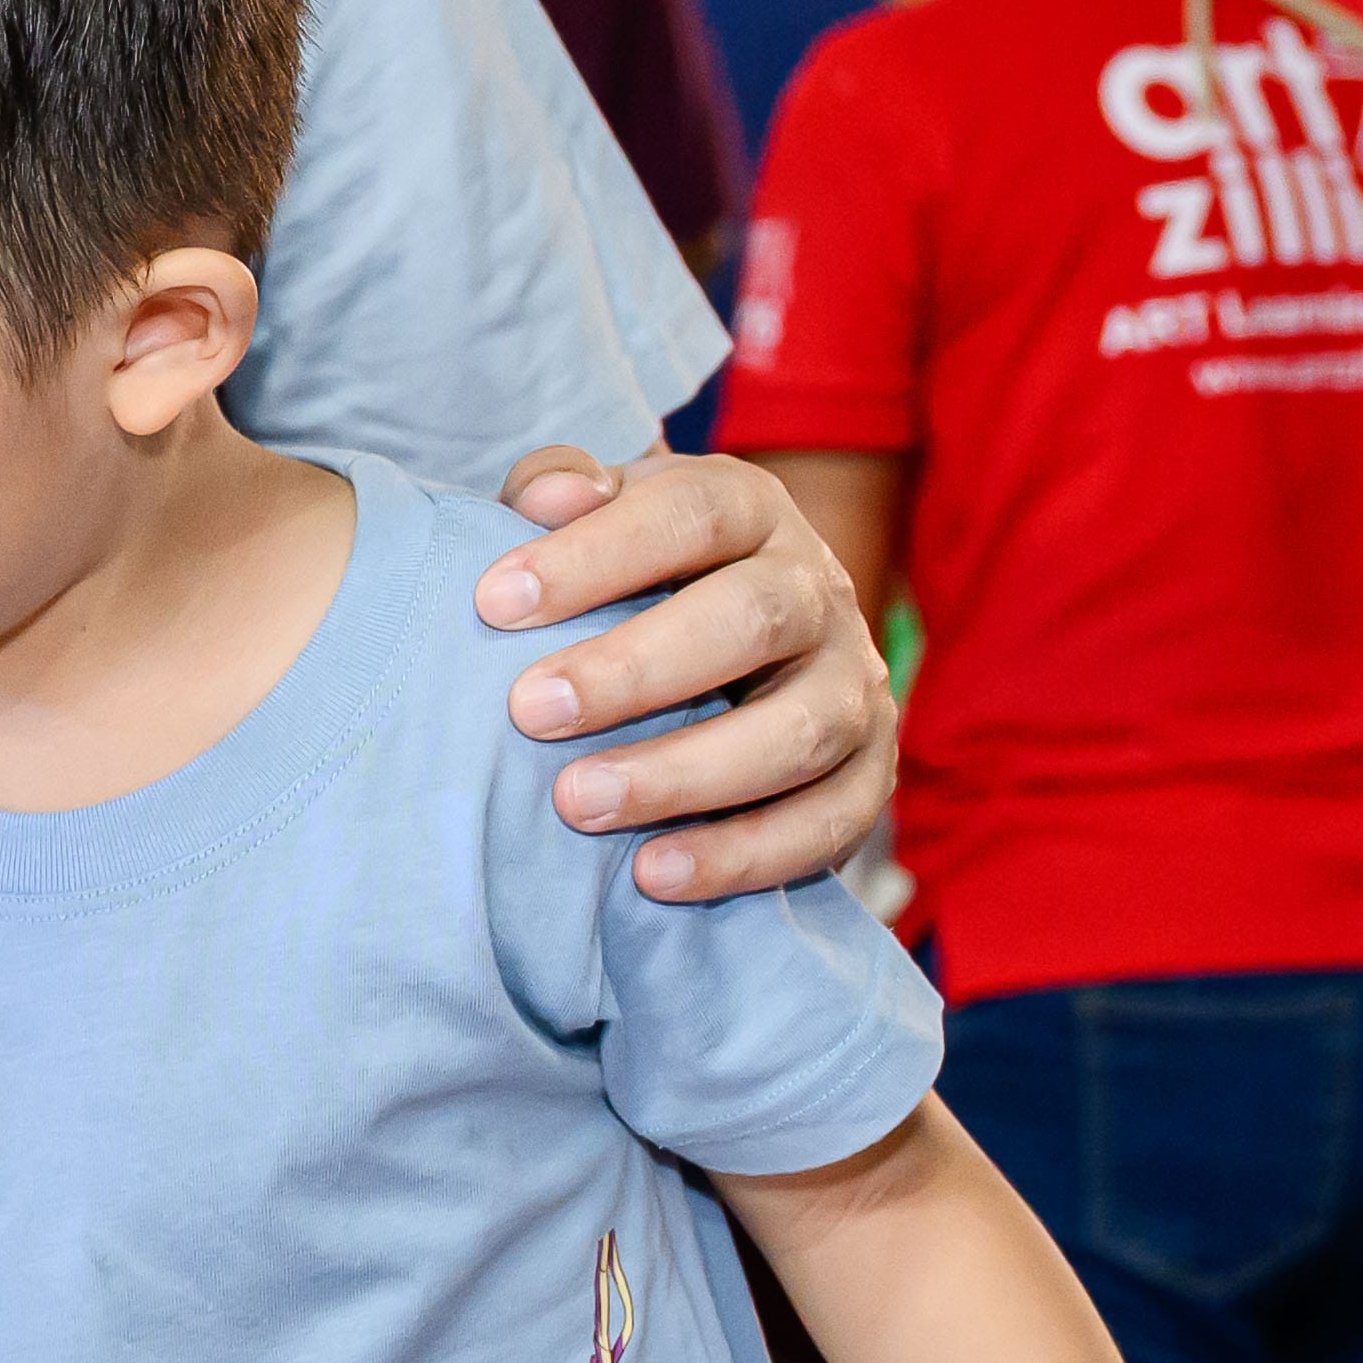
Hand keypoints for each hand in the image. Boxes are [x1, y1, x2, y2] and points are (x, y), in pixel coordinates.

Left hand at [482, 447, 897, 901]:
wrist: (728, 649)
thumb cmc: (633, 575)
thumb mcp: (599, 516)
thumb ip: (563, 488)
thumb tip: (550, 496)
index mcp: (751, 508)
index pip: (691, 514)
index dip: (595, 555)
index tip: (493, 603)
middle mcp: (817, 589)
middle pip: (752, 619)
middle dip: (636, 670)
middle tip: (528, 712)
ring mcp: (854, 683)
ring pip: (799, 730)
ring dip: (685, 773)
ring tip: (578, 805)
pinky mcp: (869, 773)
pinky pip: (830, 821)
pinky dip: (744, 854)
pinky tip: (653, 874)